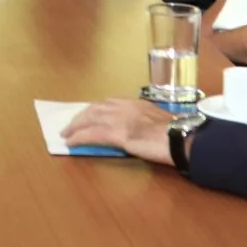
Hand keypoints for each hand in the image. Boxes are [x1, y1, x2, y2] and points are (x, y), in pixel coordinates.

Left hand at [60, 99, 174, 164]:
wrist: (180, 137)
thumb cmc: (176, 133)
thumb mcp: (159, 122)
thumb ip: (146, 122)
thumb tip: (140, 131)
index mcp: (136, 104)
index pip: (109, 103)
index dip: (97, 109)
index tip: (90, 114)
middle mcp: (124, 107)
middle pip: (95, 108)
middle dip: (82, 116)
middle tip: (72, 124)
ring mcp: (119, 119)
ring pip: (89, 118)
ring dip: (75, 126)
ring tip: (66, 133)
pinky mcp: (116, 133)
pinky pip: (91, 134)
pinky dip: (79, 137)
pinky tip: (71, 143)